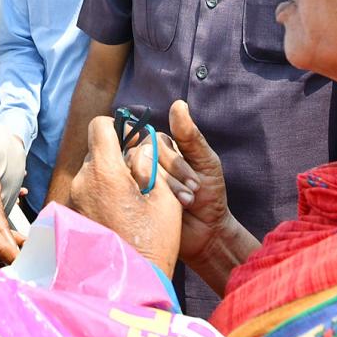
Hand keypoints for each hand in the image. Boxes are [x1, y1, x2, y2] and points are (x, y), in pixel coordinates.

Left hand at [70, 116, 181, 276]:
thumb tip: (139, 149)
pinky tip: (121, 214)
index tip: (134, 141)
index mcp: (104, 172)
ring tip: (133, 199)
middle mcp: (81, 182)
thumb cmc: (154, 242)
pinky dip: (102, 195)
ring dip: (110, 178)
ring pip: (92, 173)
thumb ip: (150, 164)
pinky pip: (86, 193)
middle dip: (118, 156)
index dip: (120, 127)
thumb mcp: (164, 198)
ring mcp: (73, 200)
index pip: (101, 126)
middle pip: (96, 151)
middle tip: (140, 177)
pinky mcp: (71, 216)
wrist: (131, 286)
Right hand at [128, 101, 230, 266]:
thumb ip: (190, 136)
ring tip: (185, 204)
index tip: (195, 179)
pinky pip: (127, 192)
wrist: (207, 232)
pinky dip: (148, 200)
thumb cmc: (210, 195)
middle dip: (171, 176)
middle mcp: (143, 160)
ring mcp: (134, 180)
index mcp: (160, 147)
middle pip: (142, 155)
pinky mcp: (129, 200)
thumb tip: (177, 104)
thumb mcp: (206, 163)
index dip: (171, 159)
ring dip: (164, 189)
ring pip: (135, 172)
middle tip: (192, 194)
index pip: (153, 140)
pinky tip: (165, 210)